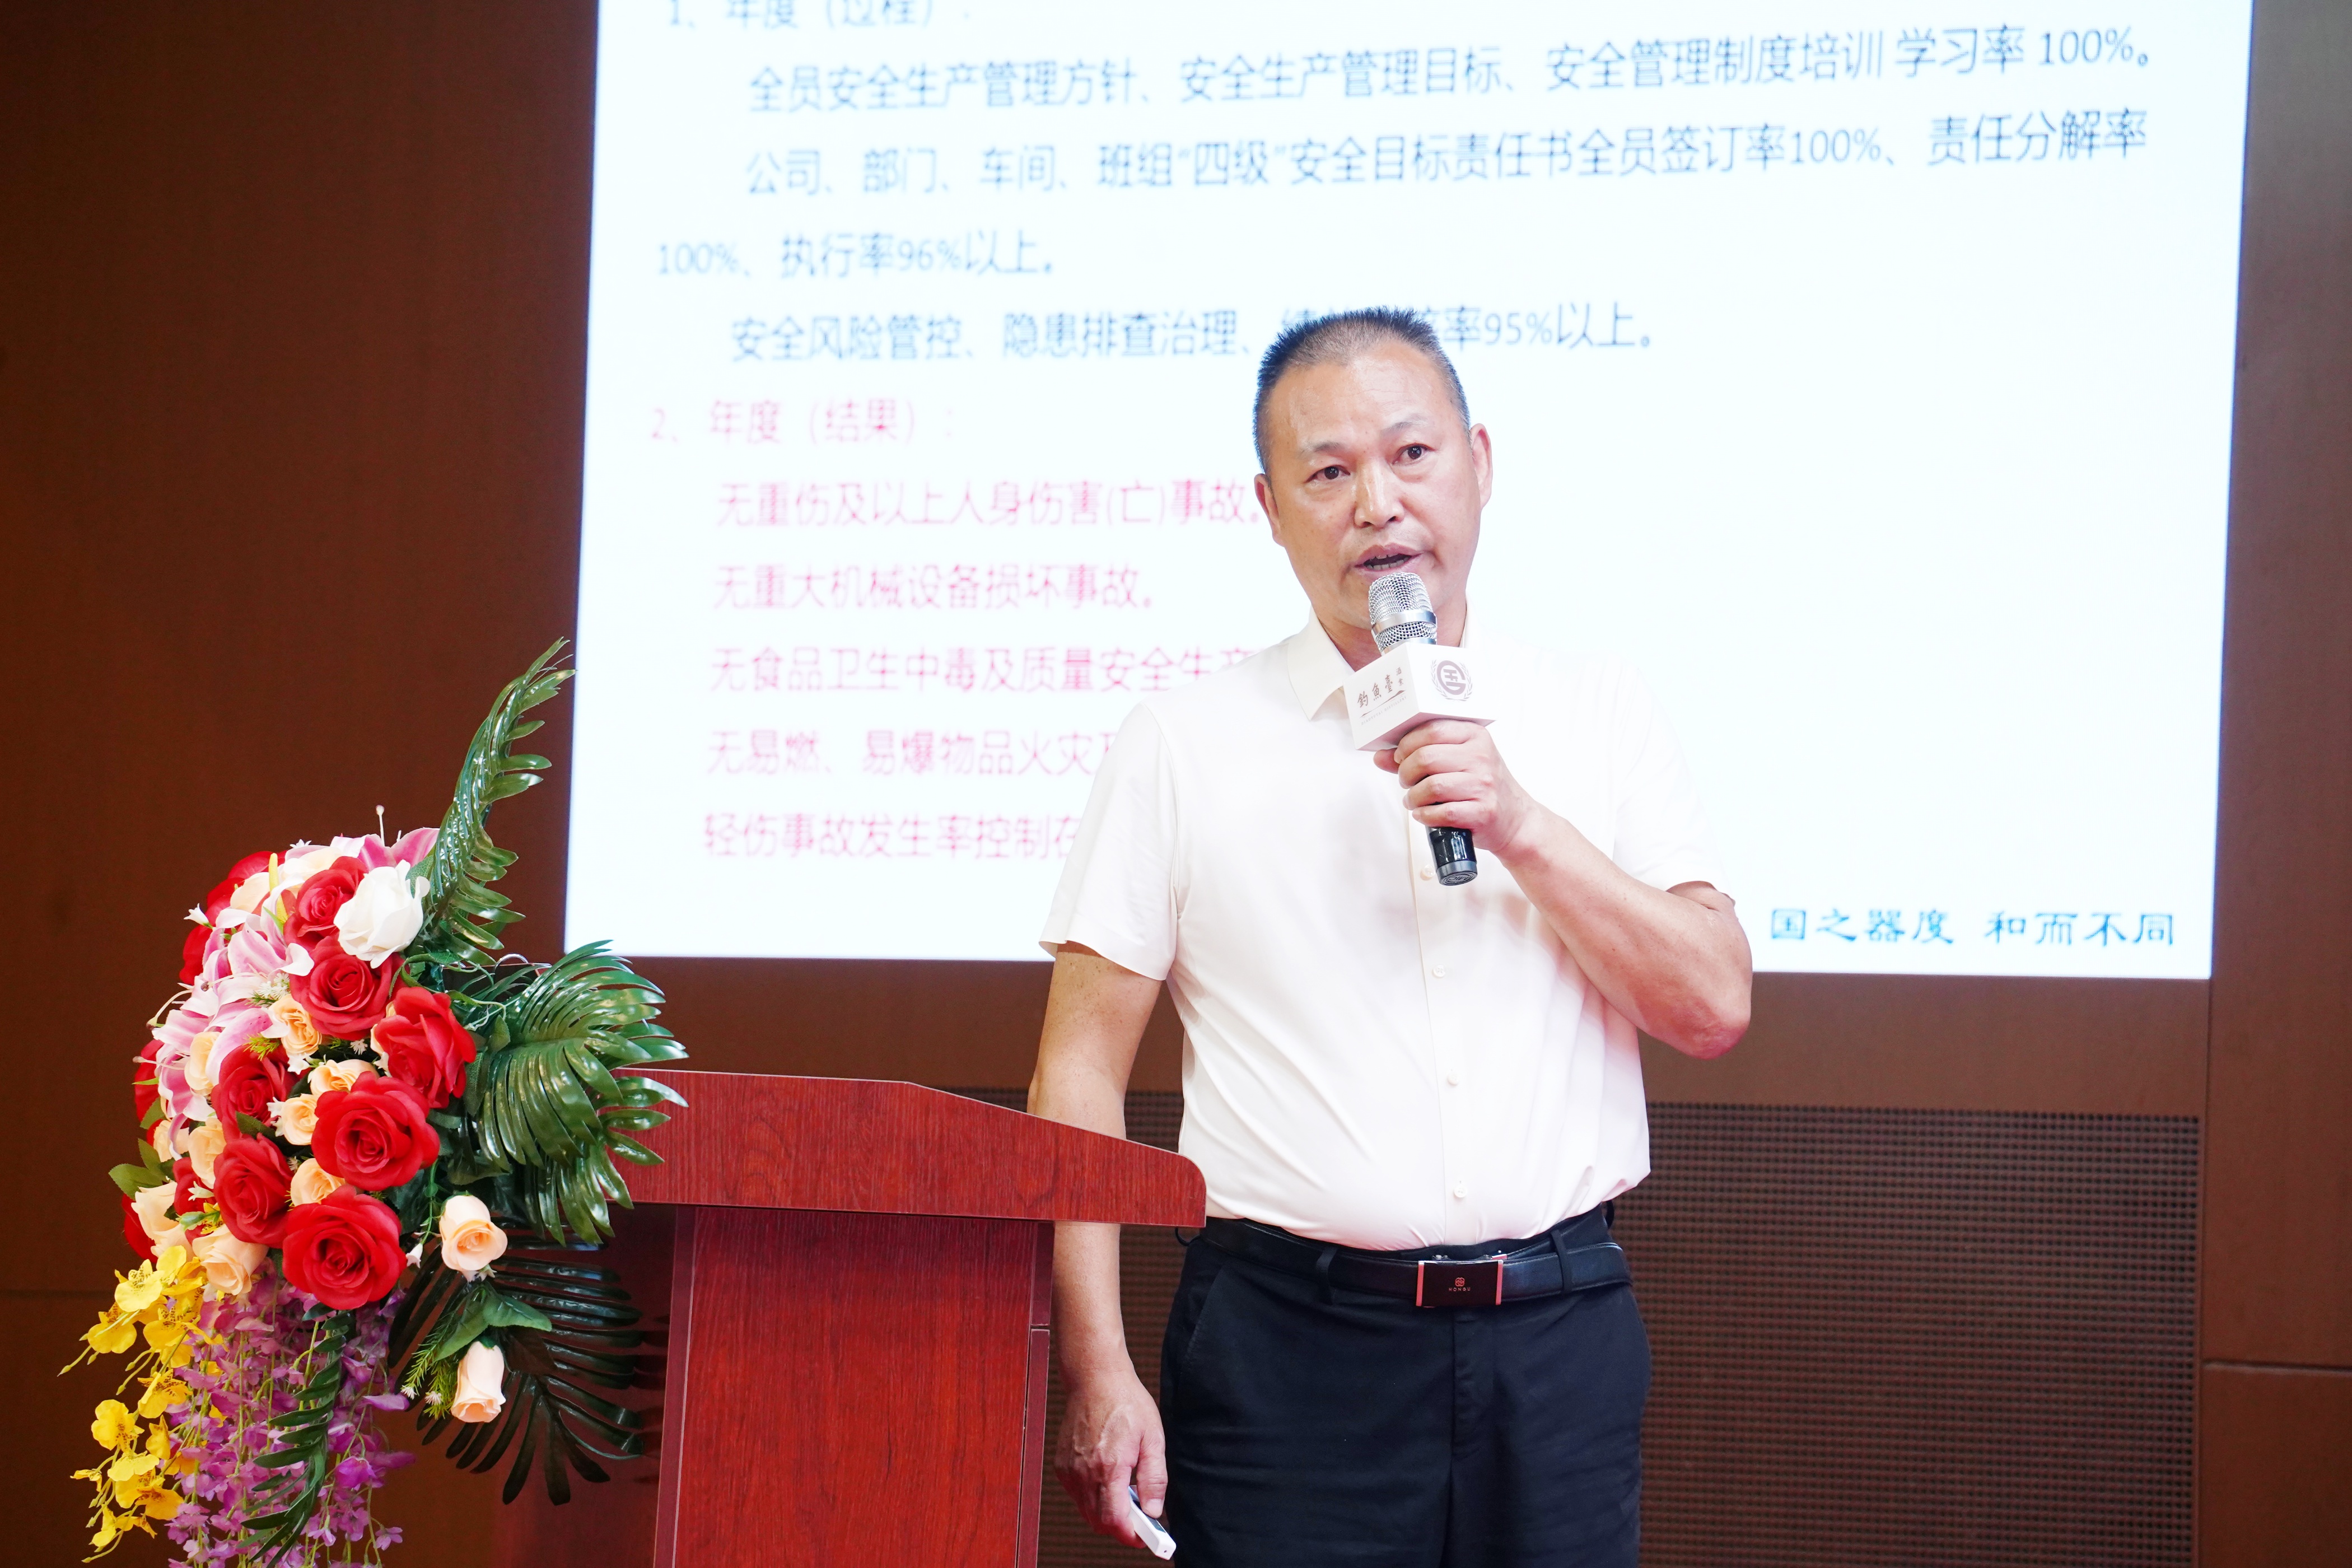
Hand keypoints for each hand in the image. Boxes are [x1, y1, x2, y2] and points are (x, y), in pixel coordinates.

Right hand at [1054, 1362, 1167, 1547]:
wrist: (1095, 1378)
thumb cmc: (1126, 1402)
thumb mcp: (1153, 1438)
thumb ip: (1154, 1479)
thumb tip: (1154, 1511)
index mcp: (1109, 1466)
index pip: (1115, 1520)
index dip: (1132, 1535)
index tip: (1146, 1537)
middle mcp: (1084, 1472)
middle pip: (1099, 1522)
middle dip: (1121, 1526)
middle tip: (1140, 1514)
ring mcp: (1069, 1469)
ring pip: (1087, 1511)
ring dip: (1106, 1512)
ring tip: (1125, 1490)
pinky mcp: (1062, 1465)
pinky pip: (1077, 1495)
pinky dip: (1093, 1497)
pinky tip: (1107, 1477)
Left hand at [1375, 719, 1546, 860]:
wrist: (1514, 819)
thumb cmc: (1481, 786)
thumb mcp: (1457, 761)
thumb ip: (1418, 755)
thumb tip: (1380, 756)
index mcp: (1474, 736)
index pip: (1431, 730)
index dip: (1406, 744)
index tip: (1400, 756)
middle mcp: (1481, 757)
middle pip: (1425, 758)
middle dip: (1406, 772)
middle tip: (1406, 781)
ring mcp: (1483, 785)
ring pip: (1430, 786)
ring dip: (1413, 797)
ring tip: (1414, 800)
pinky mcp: (1482, 812)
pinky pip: (1441, 812)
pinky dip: (1424, 816)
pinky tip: (1425, 814)